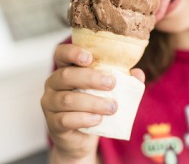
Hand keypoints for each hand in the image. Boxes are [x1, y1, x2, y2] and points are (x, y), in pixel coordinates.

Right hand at [41, 43, 117, 162]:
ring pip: (68, 99)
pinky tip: (99, 119)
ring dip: (93, 102)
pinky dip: (84, 118)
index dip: (72, 52)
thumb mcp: (107, 89)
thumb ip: (123, 79)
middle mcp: (53, 83)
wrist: (82, 136)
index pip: (61, 53)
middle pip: (66, 75)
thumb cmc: (94, 104)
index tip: (89, 58)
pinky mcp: (53, 123)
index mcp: (66, 68)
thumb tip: (138, 74)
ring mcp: (50, 104)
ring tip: (112, 107)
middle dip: (91, 78)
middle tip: (112, 83)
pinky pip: (66, 119)